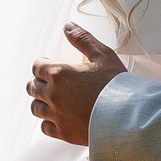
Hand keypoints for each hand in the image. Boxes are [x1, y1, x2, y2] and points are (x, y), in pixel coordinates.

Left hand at [26, 23, 127, 146]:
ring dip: (40, 102)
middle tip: (46, 82)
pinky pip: (45, 127)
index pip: (37, 67)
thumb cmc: (117, 85)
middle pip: (32, 87)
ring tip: (50, 99)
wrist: (129, 116)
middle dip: (37, 82)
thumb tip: (68, 27)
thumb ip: (82, 39)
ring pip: (35, 108)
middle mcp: (53, 94)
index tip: (47, 65)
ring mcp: (56, 115)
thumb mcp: (103, 55)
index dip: (42, 65)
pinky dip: (48, 121)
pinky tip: (57, 117)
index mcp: (59, 74)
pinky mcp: (63, 133)